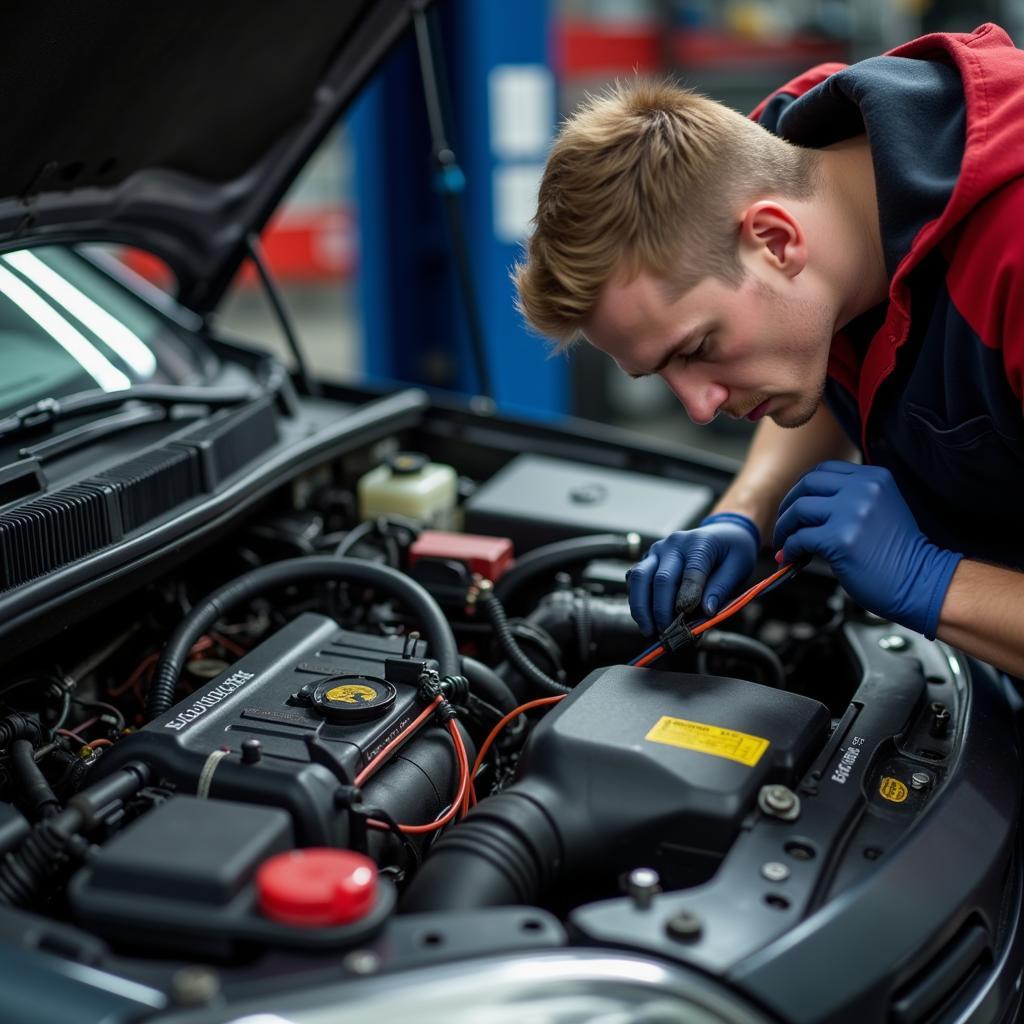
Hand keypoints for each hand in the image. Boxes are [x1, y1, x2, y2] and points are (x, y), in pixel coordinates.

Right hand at [628, 513, 759, 634]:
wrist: (722, 533)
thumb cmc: (733, 552)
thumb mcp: (739, 567)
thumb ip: (722, 588)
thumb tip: (707, 612)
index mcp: (700, 543)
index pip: (692, 572)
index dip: (688, 597)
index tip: (686, 620)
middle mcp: (673, 544)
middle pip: (661, 578)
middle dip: (662, 610)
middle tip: (666, 633)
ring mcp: (657, 550)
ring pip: (639, 577)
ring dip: (641, 607)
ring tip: (648, 630)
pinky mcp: (648, 559)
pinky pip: (635, 579)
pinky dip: (637, 600)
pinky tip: (644, 618)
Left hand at [772, 461, 961, 638]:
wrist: (921, 583)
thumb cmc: (900, 555)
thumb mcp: (880, 509)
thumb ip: (849, 499)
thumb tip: (803, 506)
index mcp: (874, 478)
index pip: (824, 471)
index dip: (803, 488)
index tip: (795, 505)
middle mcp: (864, 489)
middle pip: (807, 485)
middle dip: (788, 506)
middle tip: (784, 526)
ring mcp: (853, 512)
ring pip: (799, 510)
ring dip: (785, 528)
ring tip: (785, 544)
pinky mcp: (840, 538)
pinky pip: (800, 538)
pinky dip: (791, 549)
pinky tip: (793, 558)